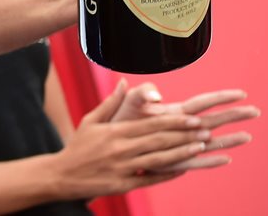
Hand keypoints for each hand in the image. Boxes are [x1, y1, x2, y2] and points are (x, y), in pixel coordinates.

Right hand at [49, 79, 212, 199]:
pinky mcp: (123, 185)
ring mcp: (123, 168)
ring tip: (200, 147)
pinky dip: (168, 174)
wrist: (61, 175)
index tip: (193, 118)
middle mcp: (120, 149)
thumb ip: (110, 103)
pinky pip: (150, 179)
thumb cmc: (78, 146)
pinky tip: (184, 169)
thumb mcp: (90, 121)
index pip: (150, 125)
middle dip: (184, 135)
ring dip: (181, 153)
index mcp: (114, 132)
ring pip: (158, 160)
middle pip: (158, 141)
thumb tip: (124, 83)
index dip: (174, 121)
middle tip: (205, 130)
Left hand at [111, 83, 258, 170]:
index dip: (221, 97)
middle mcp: (182, 128)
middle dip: (234, 115)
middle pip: (213, 120)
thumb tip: (156, 96)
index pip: (203, 103)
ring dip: (229, 139)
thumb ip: (142, 93)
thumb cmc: (122, 120)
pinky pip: (195, 161)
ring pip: (210, 142)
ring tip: (248, 136)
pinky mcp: (173, 160)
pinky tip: (226, 159)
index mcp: (174, 111)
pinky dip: (210, 160)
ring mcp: (180, 144)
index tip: (240, 93)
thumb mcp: (129, 101)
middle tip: (256, 111)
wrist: (112, 142)